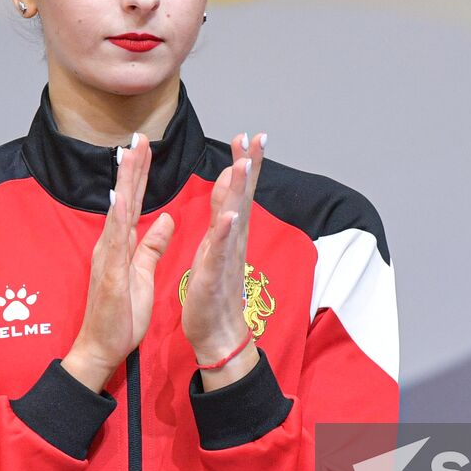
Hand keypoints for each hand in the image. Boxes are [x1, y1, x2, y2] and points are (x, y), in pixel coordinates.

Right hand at [62, 133, 175, 392]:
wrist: (102, 347)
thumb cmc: (122, 314)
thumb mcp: (144, 273)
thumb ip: (152, 245)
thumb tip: (165, 219)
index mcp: (122, 243)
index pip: (134, 200)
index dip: (141, 173)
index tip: (146, 145)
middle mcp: (112, 242)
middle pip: (125, 197)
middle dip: (132, 165)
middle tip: (140, 135)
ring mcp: (108, 255)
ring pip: (118, 210)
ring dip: (125, 181)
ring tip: (131, 153)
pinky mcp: (109, 271)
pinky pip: (116, 240)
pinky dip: (119, 216)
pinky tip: (122, 196)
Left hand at [181, 132, 265, 389]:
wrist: (218, 334)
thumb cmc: (215, 292)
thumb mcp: (215, 245)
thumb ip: (221, 216)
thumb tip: (228, 186)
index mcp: (229, 233)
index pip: (238, 191)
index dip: (246, 163)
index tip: (249, 135)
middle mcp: (233, 241)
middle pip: (242, 197)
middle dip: (250, 167)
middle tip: (256, 137)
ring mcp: (225, 258)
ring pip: (234, 219)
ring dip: (240, 192)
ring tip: (244, 164)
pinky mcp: (213, 277)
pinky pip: (219, 253)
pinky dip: (224, 233)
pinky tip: (228, 215)